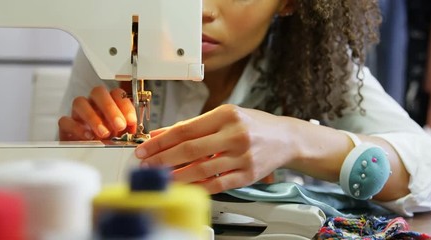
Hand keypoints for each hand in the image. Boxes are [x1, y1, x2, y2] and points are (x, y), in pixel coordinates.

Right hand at [58, 85, 136, 139]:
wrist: (90, 151)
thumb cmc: (107, 139)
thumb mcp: (121, 134)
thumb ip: (127, 129)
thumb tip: (132, 128)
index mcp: (109, 102)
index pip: (117, 94)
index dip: (125, 106)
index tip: (131, 122)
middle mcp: (93, 103)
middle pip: (98, 92)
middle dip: (110, 108)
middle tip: (119, 126)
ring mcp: (78, 112)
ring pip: (80, 102)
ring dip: (94, 117)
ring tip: (104, 133)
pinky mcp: (66, 125)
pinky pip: (66, 120)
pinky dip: (77, 128)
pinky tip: (89, 137)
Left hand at [135, 104, 297, 193]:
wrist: (285, 138)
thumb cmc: (253, 125)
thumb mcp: (224, 116)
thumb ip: (193, 125)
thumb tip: (161, 133)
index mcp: (227, 115)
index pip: (186, 129)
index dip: (161, 141)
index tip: (145, 149)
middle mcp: (235, 134)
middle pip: (190, 149)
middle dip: (163, 159)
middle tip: (147, 165)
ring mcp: (243, 156)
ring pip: (202, 169)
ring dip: (177, 176)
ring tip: (161, 178)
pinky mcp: (248, 174)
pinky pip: (218, 183)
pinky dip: (199, 186)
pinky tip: (185, 186)